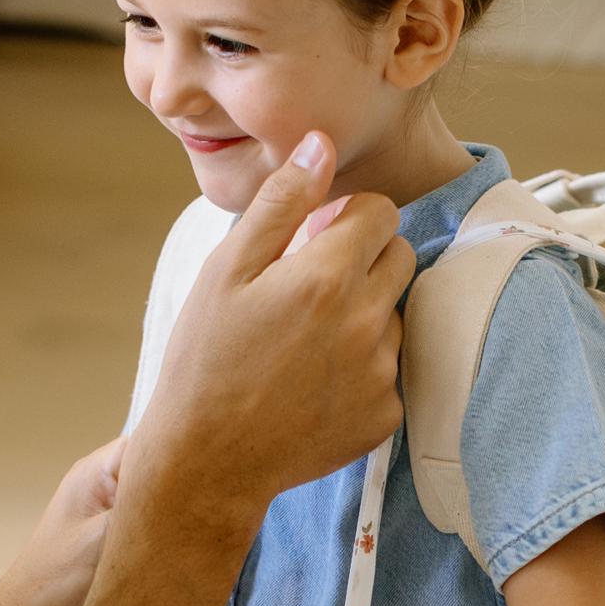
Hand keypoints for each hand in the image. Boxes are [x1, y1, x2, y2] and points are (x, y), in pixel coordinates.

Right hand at [132, 133, 414, 525]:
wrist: (207, 461)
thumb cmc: (205, 360)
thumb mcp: (226, 270)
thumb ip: (281, 203)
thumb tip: (320, 144)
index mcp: (329, 276)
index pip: (380, 212)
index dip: (347, 218)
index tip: (314, 240)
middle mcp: (368, 321)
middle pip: (398, 257)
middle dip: (363, 260)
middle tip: (307, 290)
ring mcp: (382, 372)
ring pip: (394, 314)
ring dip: (363, 315)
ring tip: (304, 345)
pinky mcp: (386, 414)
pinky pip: (390, 369)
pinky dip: (361, 369)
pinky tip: (314, 383)